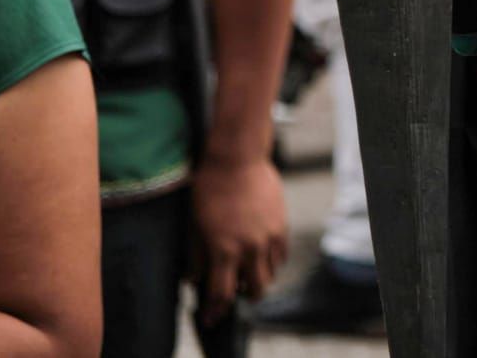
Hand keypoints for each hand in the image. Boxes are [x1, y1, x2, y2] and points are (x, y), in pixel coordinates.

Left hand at [190, 153, 288, 324]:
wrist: (237, 159)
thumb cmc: (209, 190)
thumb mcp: (193, 226)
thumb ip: (195, 257)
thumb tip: (195, 280)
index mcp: (224, 250)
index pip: (222, 294)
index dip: (215, 311)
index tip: (211, 318)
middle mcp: (251, 248)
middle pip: (255, 290)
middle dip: (244, 296)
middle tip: (234, 291)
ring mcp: (270, 237)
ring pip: (271, 274)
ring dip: (258, 278)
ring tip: (247, 271)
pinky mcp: (282, 225)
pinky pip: (282, 255)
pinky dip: (272, 262)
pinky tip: (260, 254)